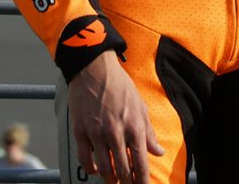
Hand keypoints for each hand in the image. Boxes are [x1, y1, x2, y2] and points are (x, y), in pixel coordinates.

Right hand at [68, 50, 164, 182]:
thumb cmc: (119, 85)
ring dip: (109, 179)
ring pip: (104, 168)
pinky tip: (95, 170)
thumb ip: (149, 131)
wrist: (94, 67)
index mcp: (134, 126)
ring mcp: (97, 132)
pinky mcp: (80, 130)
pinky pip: (85, 159)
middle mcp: (116, 132)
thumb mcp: (140, 105)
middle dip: (126, 183)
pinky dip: (90, 169)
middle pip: (123, 170)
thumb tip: (158, 151)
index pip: (141, 163)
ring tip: (113, 181)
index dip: (142, 181)